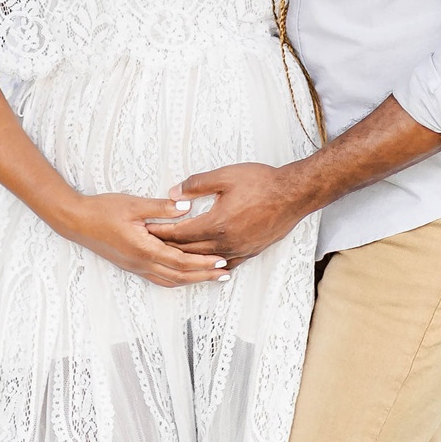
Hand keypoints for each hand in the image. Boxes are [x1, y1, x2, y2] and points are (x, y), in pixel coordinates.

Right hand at [46, 193, 232, 286]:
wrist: (76, 222)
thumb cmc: (102, 210)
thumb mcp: (133, 204)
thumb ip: (161, 207)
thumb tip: (187, 206)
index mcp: (144, 249)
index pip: (181, 261)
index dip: (203, 263)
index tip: (221, 260)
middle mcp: (141, 263)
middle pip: (180, 276)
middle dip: (204, 275)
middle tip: (225, 273)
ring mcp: (136, 267)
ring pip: (170, 281)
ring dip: (192, 280)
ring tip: (210, 276)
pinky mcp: (131, 266)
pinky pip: (159, 278)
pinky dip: (176, 279)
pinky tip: (183, 274)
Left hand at [143, 162, 312, 261]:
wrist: (293, 194)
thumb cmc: (262, 183)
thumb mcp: (225, 176)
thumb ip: (196, 185)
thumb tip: (173, 193)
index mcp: (217, 224)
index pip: (180, 233)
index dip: (162, 231)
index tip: (147, 230)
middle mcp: (227, 242)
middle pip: (189, 250)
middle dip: (168, 246)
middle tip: (151, 244)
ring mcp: (240, 250)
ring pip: (206, 260)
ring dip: (187, 257)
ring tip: (171, 254)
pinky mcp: (251, 252)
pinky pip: (226, 264)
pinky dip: (211, 265)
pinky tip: (205, 265)